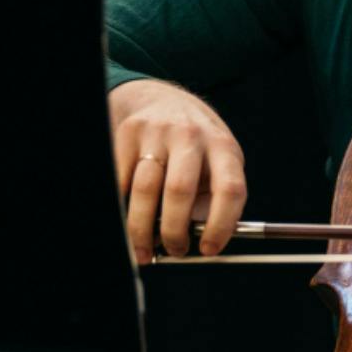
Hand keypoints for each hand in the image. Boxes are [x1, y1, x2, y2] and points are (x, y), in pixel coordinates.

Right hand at [109, 78, 247, 263]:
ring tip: (145, 248)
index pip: (230, 189)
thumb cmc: (194, 145)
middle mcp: (191, 136)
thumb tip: (197, 242)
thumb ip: (211, 198)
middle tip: (174, 250)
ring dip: (142, 229)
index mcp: (222, 146)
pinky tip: (127, 220)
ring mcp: (157, 132)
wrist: (160, 101)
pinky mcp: (127, 133)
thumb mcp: (217, 162)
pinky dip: (122, 209)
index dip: (221, 224)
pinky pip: (121, 182)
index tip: (210, 249)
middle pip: (180, 190)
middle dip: (174, 231)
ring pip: (144, 190)